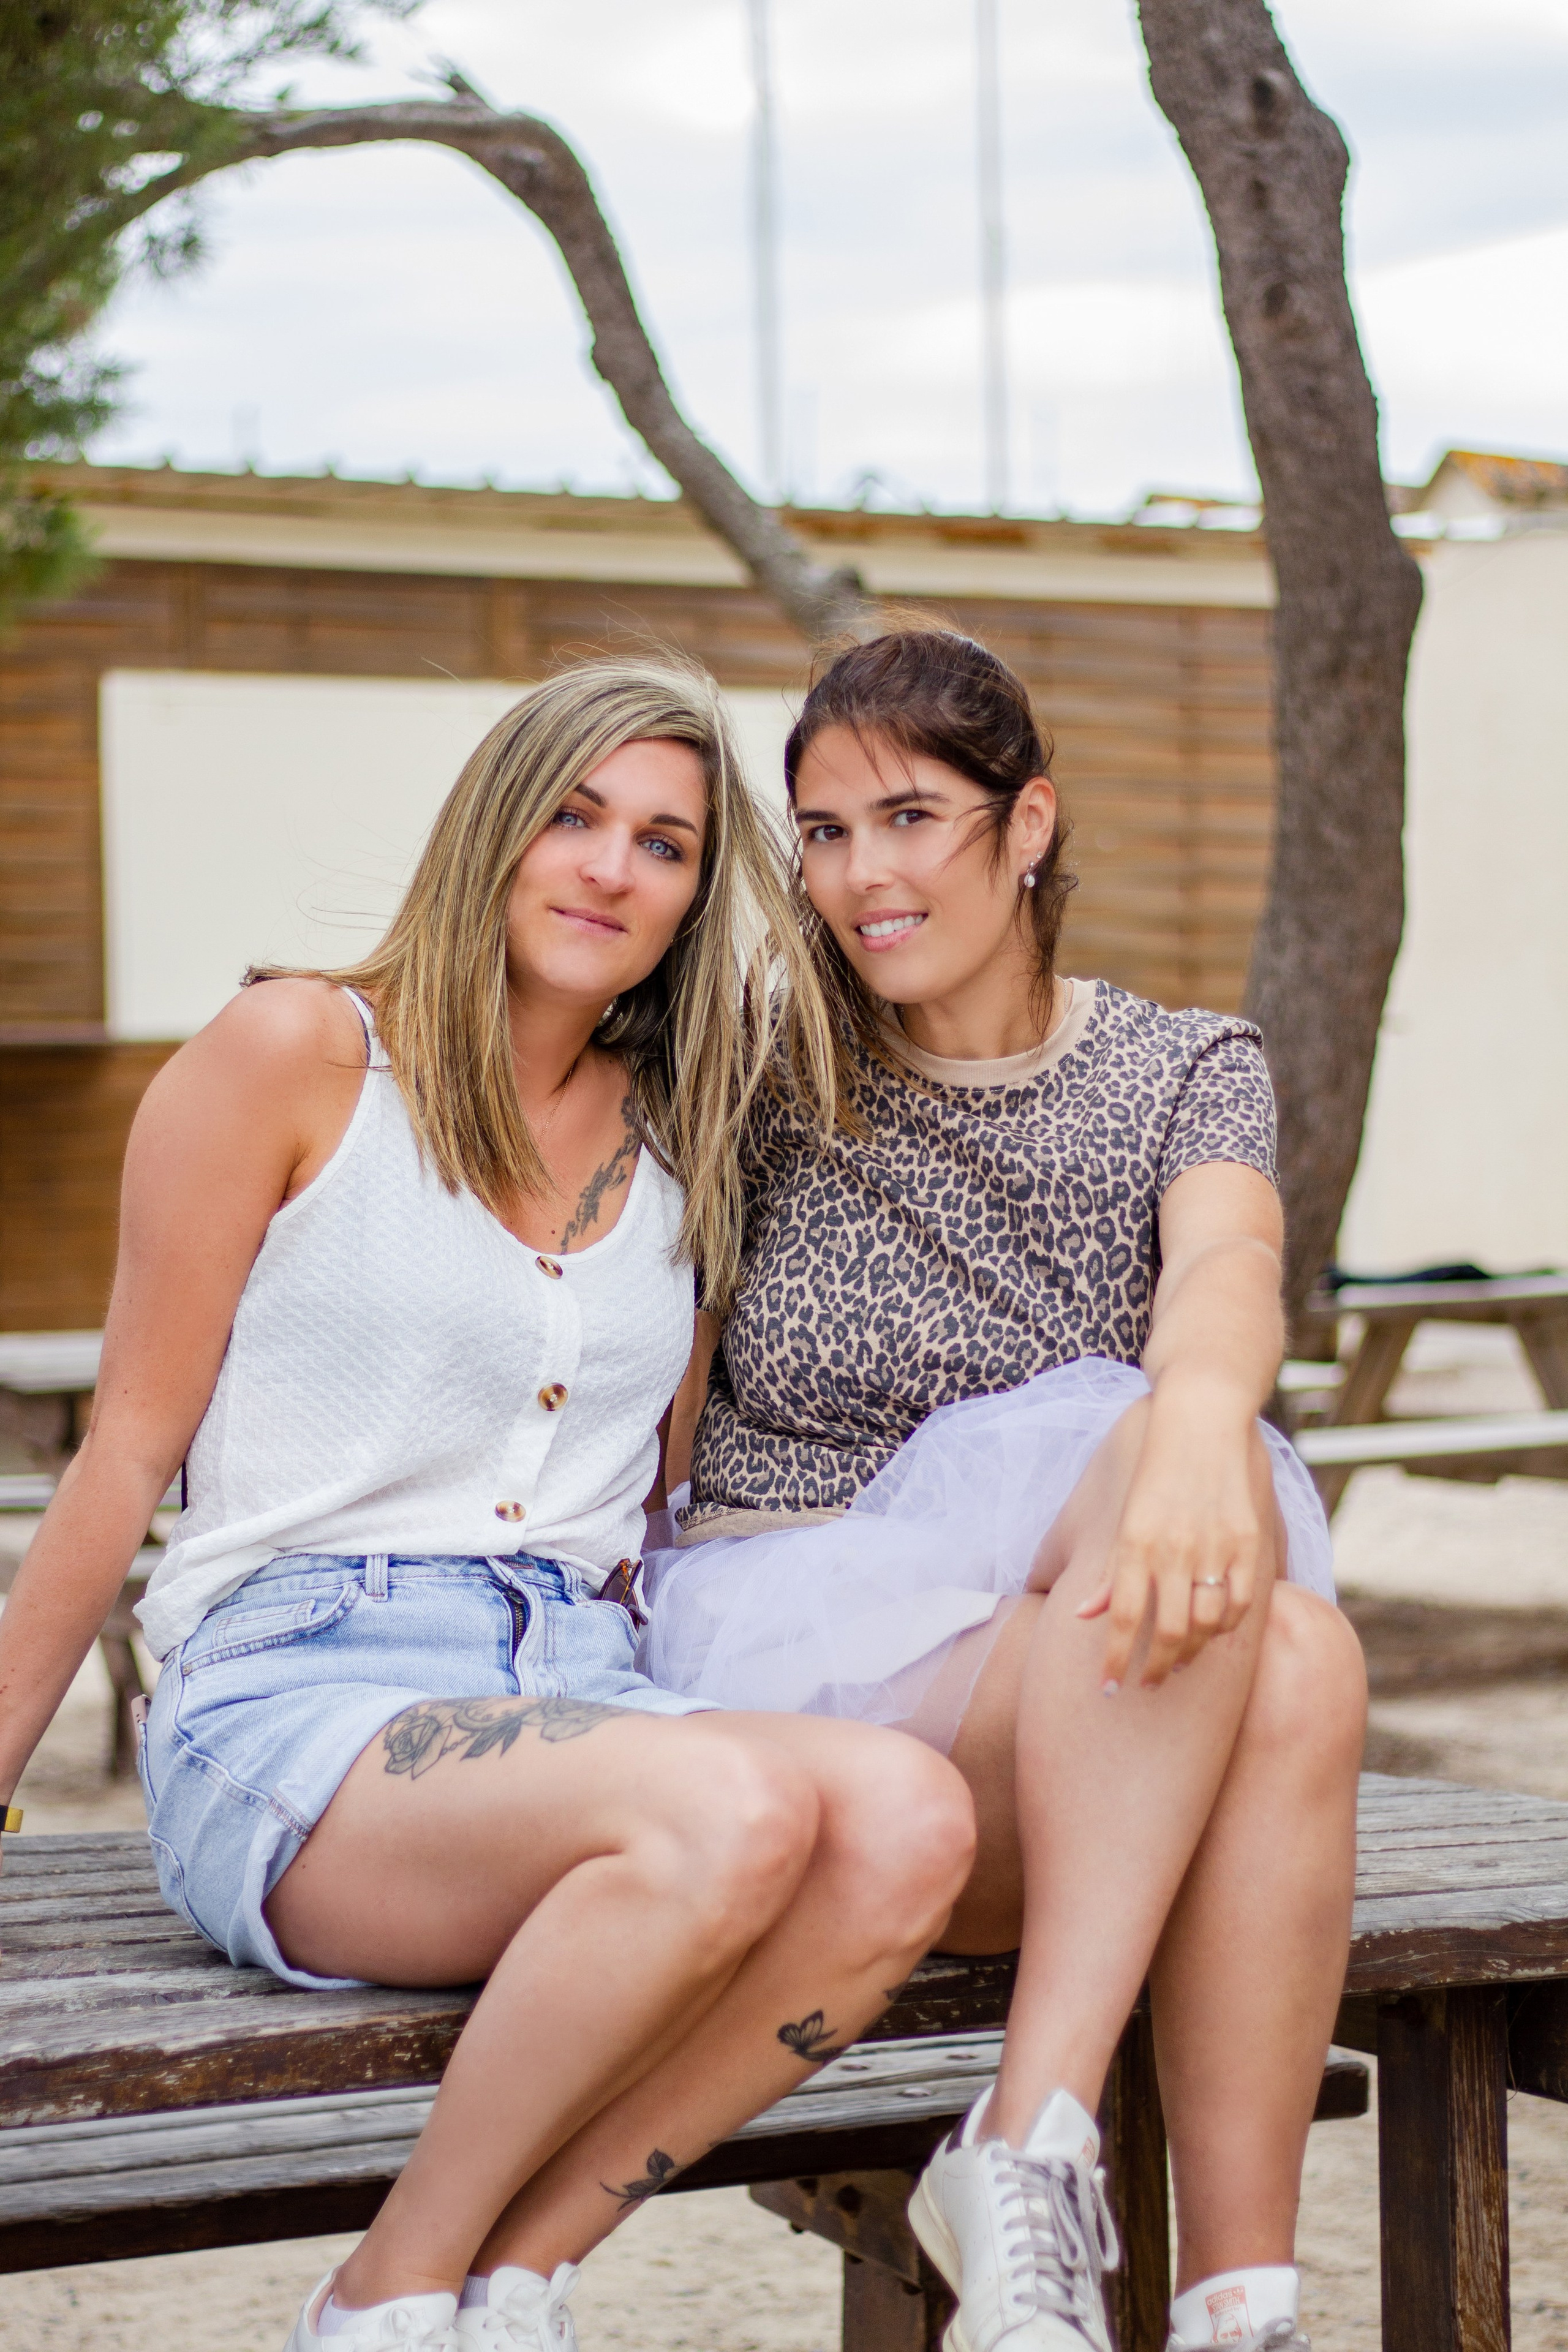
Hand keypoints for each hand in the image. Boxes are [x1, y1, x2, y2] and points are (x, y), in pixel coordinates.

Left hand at [1077, 1386, 1261, 1690]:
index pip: (1123, 1617)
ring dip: (1191, 1653)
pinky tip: (1213, 1634)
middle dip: (1154, 1668)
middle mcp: (1174, 1548)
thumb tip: (1084, 1616)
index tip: (1108, 1688)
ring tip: (1177, 1663)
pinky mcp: (1247, 1540)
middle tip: (1145, 1683)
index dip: (1115, 1659)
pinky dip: (1227, 1626)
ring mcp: (1214, 1546)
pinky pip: (1242, 1602)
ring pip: (1207, 1625)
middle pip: (1168, 1632)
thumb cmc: (1156, 1470)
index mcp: (1135, 1542)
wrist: (1201, 1418)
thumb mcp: (1124, 1516)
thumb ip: (1109, 1570)